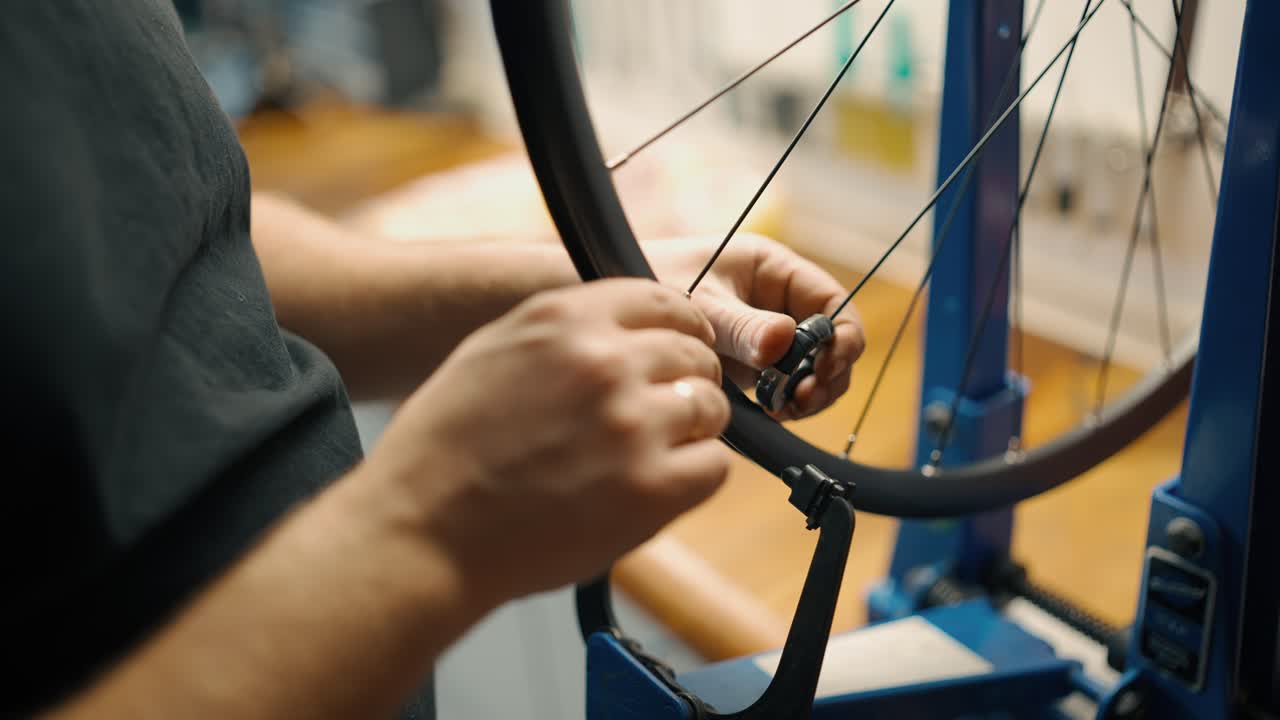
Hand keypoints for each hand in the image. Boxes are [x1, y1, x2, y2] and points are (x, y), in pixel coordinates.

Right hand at [362, 279, 731, 603]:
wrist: (422, 530)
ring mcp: (632, 424)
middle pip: (694, 352)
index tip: (682, 348)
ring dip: (693, 428)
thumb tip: (623, 328)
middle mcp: (604, 362)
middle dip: (689, 378)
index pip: (664, 299)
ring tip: (655, 453)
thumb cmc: (444, 449)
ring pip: (711, 407)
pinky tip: (657, 486)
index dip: (681, 326)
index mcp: (565, 321)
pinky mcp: (650, 487)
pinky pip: (714, 466)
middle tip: (667, 410)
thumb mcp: (492, 353)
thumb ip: (561, 333)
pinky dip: (694, 476)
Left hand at [647, 235, 866, 418]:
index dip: (842, 335)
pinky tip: (769, 413)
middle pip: (829, 342)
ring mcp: (763, 336)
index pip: (832, 301)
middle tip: (802, 397)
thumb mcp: (698, 303)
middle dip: (827, 371)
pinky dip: (785, 404)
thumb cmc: (650, 280)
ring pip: (811, 369)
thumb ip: (741, 325)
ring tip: (785, 408)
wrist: (605, 294)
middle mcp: (775, 302)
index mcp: (773, 269)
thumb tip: (784, 343)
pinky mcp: (748, 366)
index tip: (827, 365)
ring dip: (809, 392)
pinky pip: (783, 388)